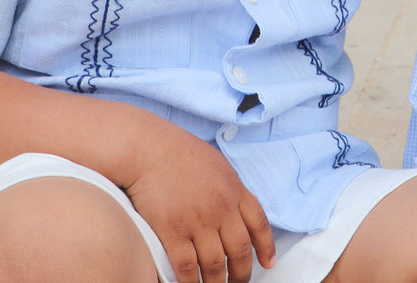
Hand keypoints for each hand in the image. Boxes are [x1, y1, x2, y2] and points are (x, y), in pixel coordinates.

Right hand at [123, 127, 275, 282]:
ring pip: (215, 265)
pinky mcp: (172, 231)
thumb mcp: (217, 164)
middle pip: (239, 251)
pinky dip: (190, 282)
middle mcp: (222, 208)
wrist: (147, 148)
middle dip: (242, 274)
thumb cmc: (178, 151)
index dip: (266, 248)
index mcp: (235, 190)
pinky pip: (186, 267)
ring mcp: (198, 221)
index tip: (268, 263)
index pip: (259, 224)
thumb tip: (236, 205)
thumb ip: (229, 187)